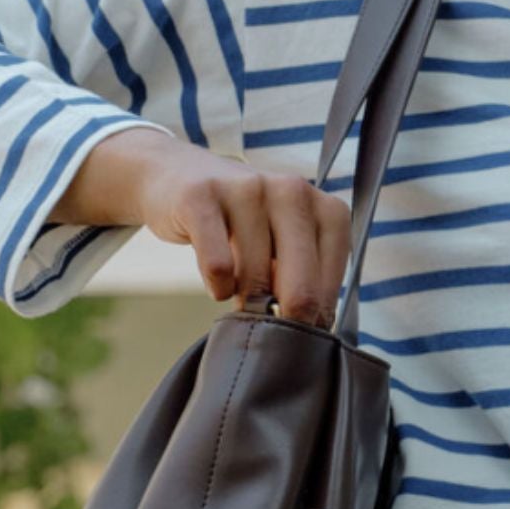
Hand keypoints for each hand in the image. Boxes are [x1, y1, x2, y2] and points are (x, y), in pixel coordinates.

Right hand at [136, 143, 352, 329]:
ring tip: (238, 290)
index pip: (330, 283)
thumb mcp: (284, 244)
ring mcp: (247, 188)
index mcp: (325, 208)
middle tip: (269, 329)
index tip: (297, 326)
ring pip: (255, 278)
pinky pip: (217, 265)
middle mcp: (292, 191)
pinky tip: (217, 282)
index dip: (314, 317)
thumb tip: (309, 332)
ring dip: (243, 299)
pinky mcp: (202, 196)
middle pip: (301, 287)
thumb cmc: (244, 223)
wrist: (179, 175)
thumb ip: (304, 280)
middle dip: (284, 320)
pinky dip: (217, 285)